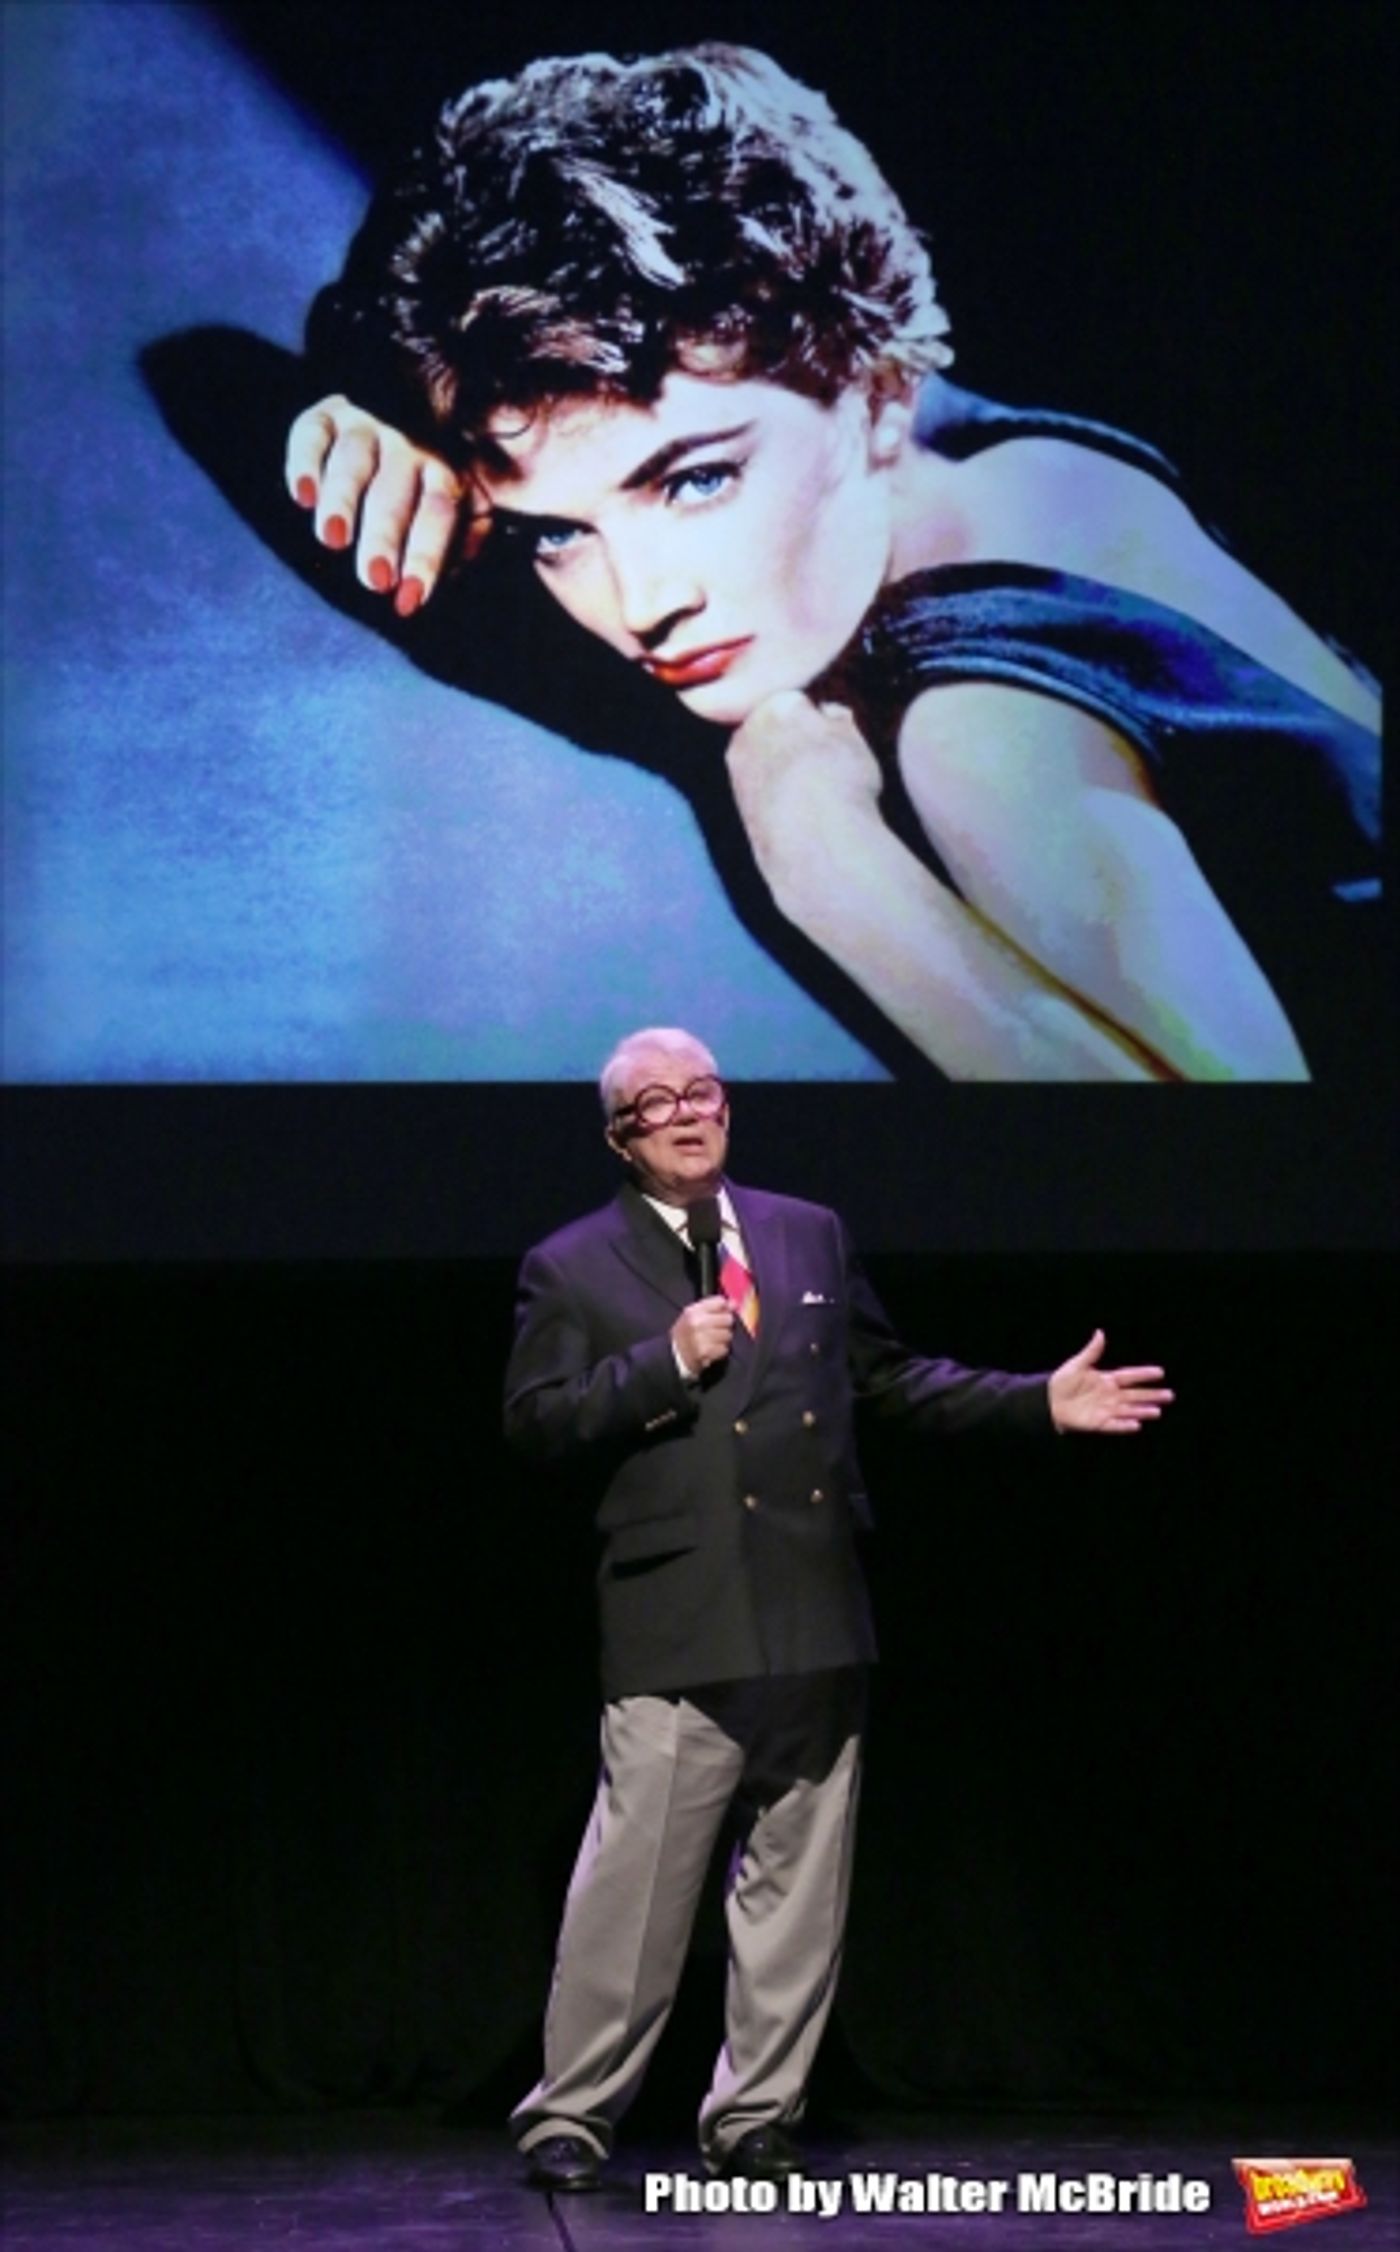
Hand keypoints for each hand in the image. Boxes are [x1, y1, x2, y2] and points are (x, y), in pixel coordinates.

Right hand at [285, 393, 469, 615]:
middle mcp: (406, 447)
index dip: (425, 557)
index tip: (410, 598)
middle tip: (374, 577)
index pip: (437, 515)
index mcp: (442, 473)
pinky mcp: (326, 417)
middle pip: (393, 494)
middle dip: (383, 536)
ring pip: (352, 462)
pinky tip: (303, 496)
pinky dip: (305, 462)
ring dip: (343, 500)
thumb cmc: (424, 482)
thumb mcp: (461, 502)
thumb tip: (460, 569)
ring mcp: (364, 428)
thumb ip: (467, 534)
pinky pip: (313, 434)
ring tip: (333, 538)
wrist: (397, 415)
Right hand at [672, 1297, 735, 1377]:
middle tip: (717, 1330)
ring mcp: (702, 1337)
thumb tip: (734, 1303)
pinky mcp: (706, 1352)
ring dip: (723, 1339)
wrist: (673, 1356)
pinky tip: (712, 1350)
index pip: (720, 1302)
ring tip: (714, 1341)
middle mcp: (697, 1322)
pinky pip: (724, 1348)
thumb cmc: (685, 1333)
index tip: (720, 1314)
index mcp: (693, 1311)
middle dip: (725, 1325)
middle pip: (728, 1318)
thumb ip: (713, 1307)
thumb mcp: (692, 1316)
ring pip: (728, 1334)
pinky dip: (720, 1350)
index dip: (724, 1308)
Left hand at [726, 693, 883, 920]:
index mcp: (779, 704)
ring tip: (815, 795)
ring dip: (782, 772)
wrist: (816, 843)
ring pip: (763, 761)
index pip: (795, 702)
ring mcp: (738, 769)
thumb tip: (832, 714)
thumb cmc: (840, 786)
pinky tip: (799, 814)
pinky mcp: (737, 804)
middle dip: (791, 743)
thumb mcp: (854, 741)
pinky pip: (760, 792)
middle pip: (771, 729)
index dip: (816, 722)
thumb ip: (839, 721)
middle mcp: (749, 731)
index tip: (832, 740)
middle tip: (824, 767)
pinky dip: (775, 799)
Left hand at [1048, 1330, 1172, 1434]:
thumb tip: (1100, 1332)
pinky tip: (1137, 1425)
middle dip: (1152, 1395)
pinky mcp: (1098, 1423)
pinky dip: (1124, 1425)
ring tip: (1157, 1411)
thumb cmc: (1062, 1382)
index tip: (1160, 1372)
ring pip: (1128, 1410)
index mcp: (1107, 1380)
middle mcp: (1110, 1395)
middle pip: (1135, 1395)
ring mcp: (1106, 1410)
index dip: (1144, 1374)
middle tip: (1170, 1395)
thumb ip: (1091, 1352)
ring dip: (1142, 1411)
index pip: (1129, 1376)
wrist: (1049, 1402)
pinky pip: (1114, 1425)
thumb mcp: (1076, 1365)